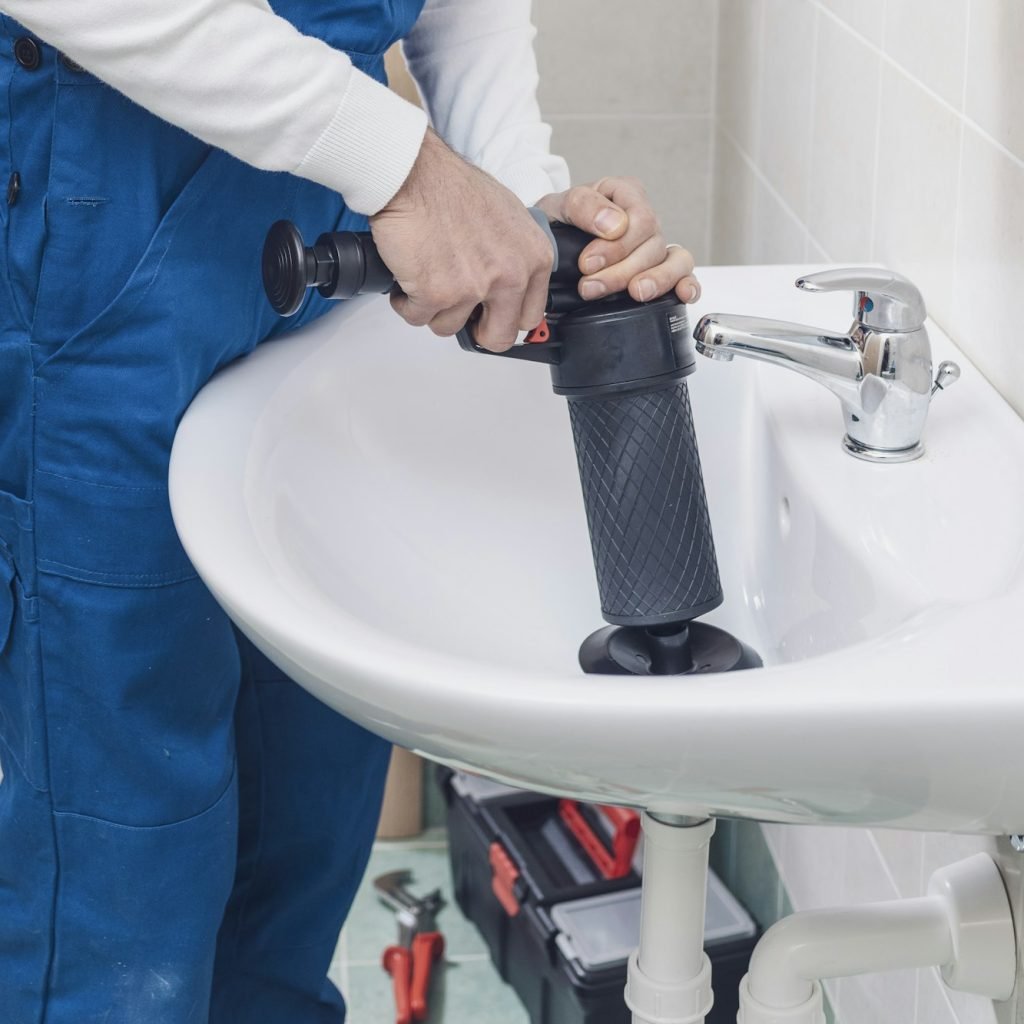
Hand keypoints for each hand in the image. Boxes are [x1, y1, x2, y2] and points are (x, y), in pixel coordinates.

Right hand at [370, 130, 552, 352]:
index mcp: (534, 259)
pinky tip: (408, 276)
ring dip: (434, 309)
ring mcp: (473, 288)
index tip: (490, 315)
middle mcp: (509, 276)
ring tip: (426, 276)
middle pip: (499, 338)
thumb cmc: (453, 187)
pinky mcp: (435, 294)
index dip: (505, 318)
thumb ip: (517, 258)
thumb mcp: (509, 219)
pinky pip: (417, 317)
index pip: (530, 317)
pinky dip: (407, 302)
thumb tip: (514, 289)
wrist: (414, 174)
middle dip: (475, 330)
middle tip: (459, 311)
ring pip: (450, 327)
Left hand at [535, 177, 700, 304]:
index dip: (616, 246)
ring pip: (675, 260)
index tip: (586, 264)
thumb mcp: (557, 206)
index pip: (639, 218)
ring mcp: (655, 246)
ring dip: (656, 280)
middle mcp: (644, 220)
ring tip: (635, 293)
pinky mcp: (660, 270)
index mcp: (624, 195)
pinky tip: (684, 294)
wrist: (547, 249)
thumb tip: (614, 224)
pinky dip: (688, 285)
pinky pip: (685, 275)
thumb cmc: (555, 224)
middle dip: (622, 271)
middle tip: (590, 287)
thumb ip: (583, 207)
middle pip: (653, 245)